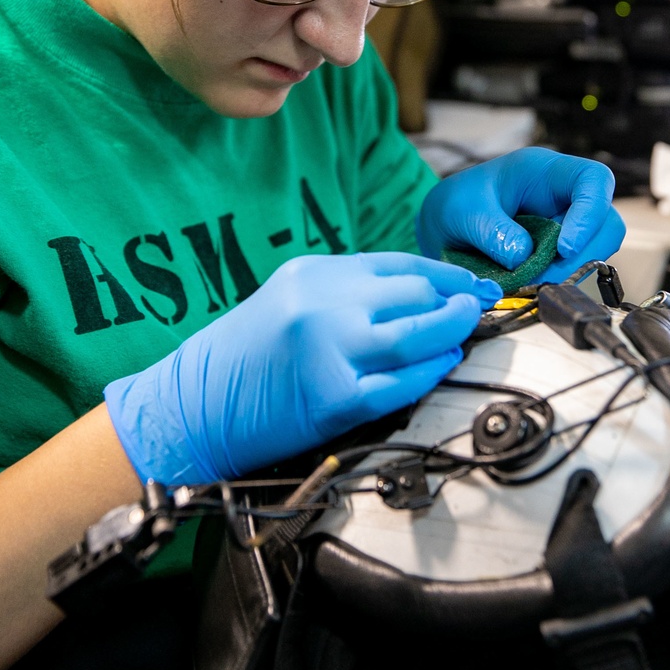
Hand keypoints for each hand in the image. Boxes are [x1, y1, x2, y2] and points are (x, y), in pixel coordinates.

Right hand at [104, 252, 499, 485]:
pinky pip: (403, 384)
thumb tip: (420, 293)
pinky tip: (443, 365)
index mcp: (313, 273)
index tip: (471, 283)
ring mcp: (331, 352)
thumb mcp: (290, 296)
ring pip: (418, 335)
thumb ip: (347, 290)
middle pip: (415, 295)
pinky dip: (431, 372)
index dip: (445, 274)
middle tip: (476, 308)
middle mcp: (323, 305)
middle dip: (456, 301)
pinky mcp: (337, 401)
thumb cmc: (244, 354)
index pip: (399, 263)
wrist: (193, 406)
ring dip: (453, 332)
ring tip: (466, 333)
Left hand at [417, 147, 624, 282]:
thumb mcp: (461, 211)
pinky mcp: (560, 252)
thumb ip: (490, 230)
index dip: (590, 213)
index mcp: (543, 170)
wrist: (444, 225)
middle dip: (583, 254)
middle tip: (545, 278)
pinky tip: (531, 285)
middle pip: (606, 221)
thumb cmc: (455, 204)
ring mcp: (565, 224)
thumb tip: (522, 255)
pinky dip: (558, 281)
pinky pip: (576, 268)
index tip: (564, 248)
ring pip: (596, 250)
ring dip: (571, 272)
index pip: (592, 180)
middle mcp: (563, 196)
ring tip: (531, 283)